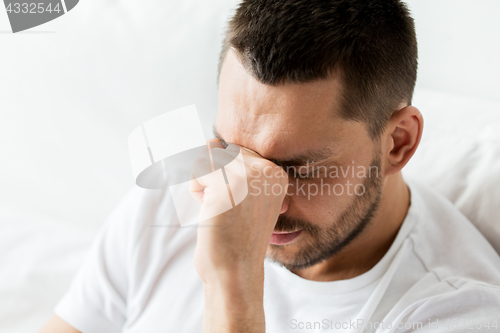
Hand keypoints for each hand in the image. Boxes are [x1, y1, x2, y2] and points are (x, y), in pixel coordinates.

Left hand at [190, 139, 287, 331]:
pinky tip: (212, 211)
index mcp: (276, 174)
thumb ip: (233, 166)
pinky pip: (196, 171)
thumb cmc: (235, 235)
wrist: (234, 270)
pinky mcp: (228, 185)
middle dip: (215, 178)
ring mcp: (249, 177)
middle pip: (221, 151)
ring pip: (207, 157)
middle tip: (228, 208)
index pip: (236, 151)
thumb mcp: (243, 196)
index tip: (237, 204)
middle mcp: (267, 171)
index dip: (227, 176)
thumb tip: (210, 140)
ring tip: (220, 208)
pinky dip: (197, 192)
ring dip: (205, 184)